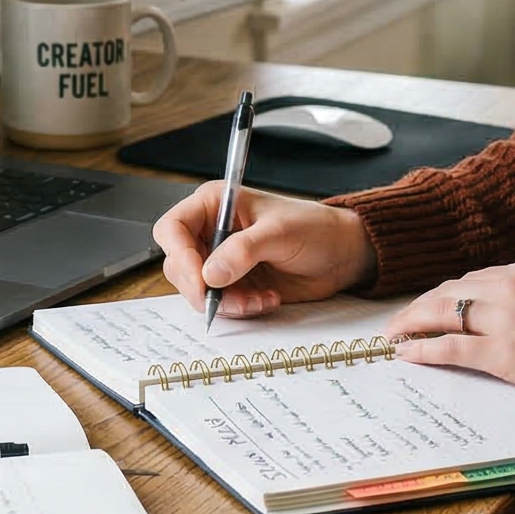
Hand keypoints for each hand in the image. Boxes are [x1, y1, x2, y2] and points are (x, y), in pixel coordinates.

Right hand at [153, 183, 375, 318]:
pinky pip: (220, 304)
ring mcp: (221, 261)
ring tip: (258, 299)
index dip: (179, 254)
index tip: (200, 280)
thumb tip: (210, 274)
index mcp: (215, 205)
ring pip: (198, 290)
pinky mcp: (234, 285)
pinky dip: (240, 309)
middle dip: (202, 287)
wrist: (340, 255)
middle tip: (224, 299)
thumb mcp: (279, 232)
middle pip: (179, 264)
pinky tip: (266, 300)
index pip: (173, 228)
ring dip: (225, 302)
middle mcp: (212, 232)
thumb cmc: (314, 229)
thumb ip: (243, 251)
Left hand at [383, 263, 514, 404]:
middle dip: (417, 308)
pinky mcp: (504, 353)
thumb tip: (495, 311)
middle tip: (397, 323)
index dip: (440, 295)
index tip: (425, 307)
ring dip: (411, 324)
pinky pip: (450, 348)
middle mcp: (509, 287)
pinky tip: (407, 354)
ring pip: (441, 314)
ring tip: (394, 337)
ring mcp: (504, 319)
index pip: (467, 280)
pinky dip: (423, 349)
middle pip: (447, 292)